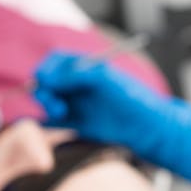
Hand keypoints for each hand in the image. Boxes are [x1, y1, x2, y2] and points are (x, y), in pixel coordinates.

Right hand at [32, 50, 190, 189]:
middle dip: (44, 90)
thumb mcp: (105, 79)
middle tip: (56, 103)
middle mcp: (76, 83)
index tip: (47, 81)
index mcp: (83, 66)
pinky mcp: (75, 123)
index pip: (54, 62)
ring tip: (62, 114)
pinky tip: (51, 123)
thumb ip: (77, 74)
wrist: (147, 128)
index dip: (47, 70)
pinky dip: (44, 122)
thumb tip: (49, 78)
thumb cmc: (132, 98)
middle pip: (45, 81)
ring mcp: (74, 103)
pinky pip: (50, 121)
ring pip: (46, 101)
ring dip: (46, 105)